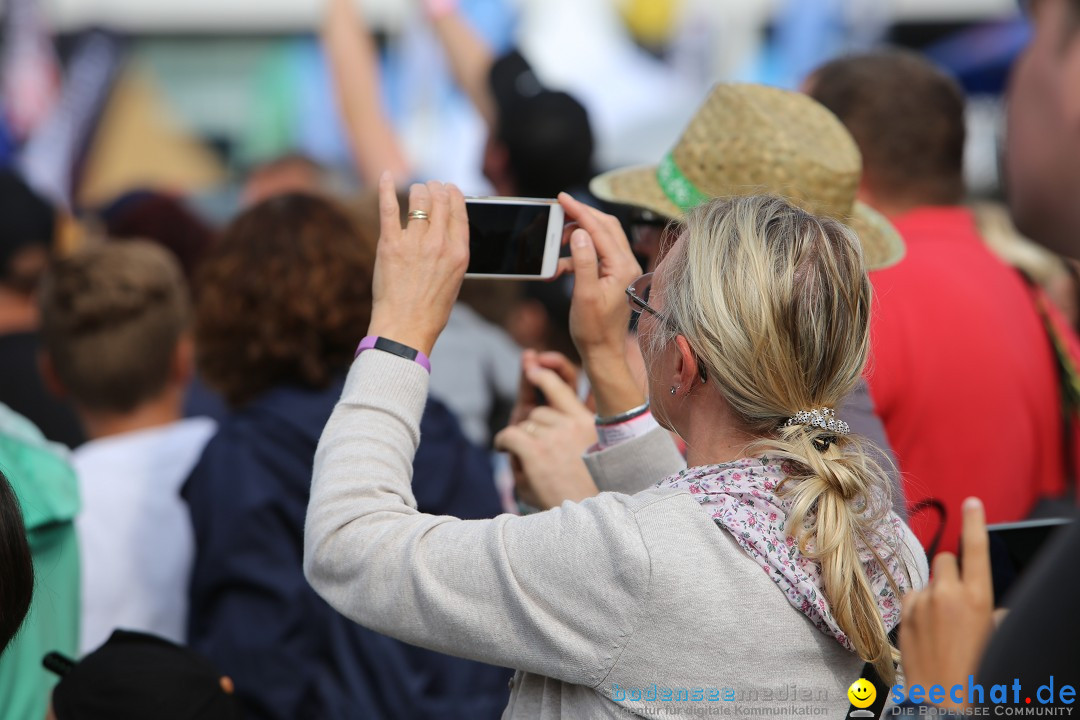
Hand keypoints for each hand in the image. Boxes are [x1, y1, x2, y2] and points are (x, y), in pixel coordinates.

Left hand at [368, 175, 468, 354]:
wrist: (406, 327)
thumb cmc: (431, 309)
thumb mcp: (455, 279)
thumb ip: (453, 252)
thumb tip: (447, 230)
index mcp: (459, 252)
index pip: (459, 209)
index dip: (454, 193)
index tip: (448, 189)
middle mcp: (439, 243)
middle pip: (440, 199)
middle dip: (435, 188)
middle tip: (430, 187)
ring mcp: (414, 242)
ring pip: (418, 199)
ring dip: (417, 190)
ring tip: (414, 191)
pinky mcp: (389, 244)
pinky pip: (389, 207)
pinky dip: (387, 188)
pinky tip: (386, 176)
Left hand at [495, 363, 598, 509]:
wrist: (590, 520)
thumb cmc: (589, 490)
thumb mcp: (590, 453)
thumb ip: (568, 428)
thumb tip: (537, 408)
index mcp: (592, 423)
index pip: (564, 384)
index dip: (546, 373)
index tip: (532, 364)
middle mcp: (575, 423)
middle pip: (540, 411)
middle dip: (534, 427)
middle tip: (538, 450)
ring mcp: (556, 436)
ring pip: (526, 425)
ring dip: (523, 441)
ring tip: (534, 465)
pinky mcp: (538, 451)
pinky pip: (511, 435)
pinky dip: (504, 442)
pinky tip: (504, 448)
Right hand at [556, 193, 645, 416]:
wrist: (602, 352)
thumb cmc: (593, 329)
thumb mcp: (584, 295)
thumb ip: (583, 262)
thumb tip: (580, 233)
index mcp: (623, 266)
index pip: (600, 229)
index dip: (579, 211)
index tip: (561, 198)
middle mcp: (626, 264)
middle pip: (605, 226)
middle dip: (581, 216)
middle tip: (559, 208)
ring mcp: (620, 270)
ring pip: (600, 238)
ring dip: (578, 236)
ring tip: (556, 242)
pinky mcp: (611, 277)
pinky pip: (594, 255)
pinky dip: (576, 255)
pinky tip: (558, 268)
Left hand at [899, 497, 994, 709]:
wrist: (945, 699)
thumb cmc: (975, 671)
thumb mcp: (994, 638)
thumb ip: (993, 614)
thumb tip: (992, 608)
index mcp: (978, 598)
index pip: (976, 549)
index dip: (975, 522)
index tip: (972, 502)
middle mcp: (948, 594)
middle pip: (946, 560)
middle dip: (951, 571)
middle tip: (957, 596)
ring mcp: (922, 602)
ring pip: (928, 580)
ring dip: (933, 592)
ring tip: (941, 623)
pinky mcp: (903, 613)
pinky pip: (912, 596)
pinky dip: (918, 605)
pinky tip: (926, 628)